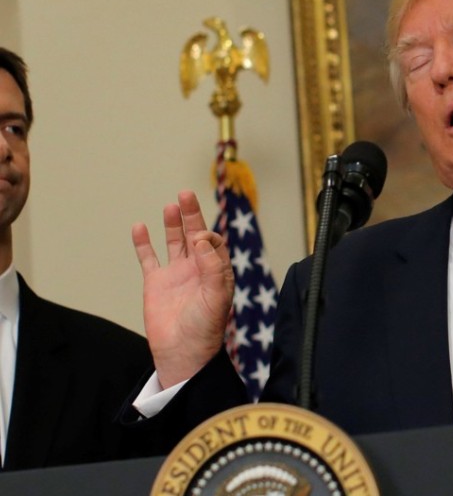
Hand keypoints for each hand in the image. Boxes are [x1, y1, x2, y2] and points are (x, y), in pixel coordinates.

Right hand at [133, 190, 232, 388]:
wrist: (182, 352)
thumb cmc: (205, 328)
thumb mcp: (216, 296)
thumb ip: (212, 266)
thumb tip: (203, 238)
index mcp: (216, 271)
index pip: (214, 242)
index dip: (208, 234)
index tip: (200, 238)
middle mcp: (197, 269)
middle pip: (195, 234)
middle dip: (192, 215)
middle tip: (185, 194)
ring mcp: (176, 274)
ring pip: (174, 242)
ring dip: (173, 223)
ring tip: (171, 205)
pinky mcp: (156, 283)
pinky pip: (148, 258)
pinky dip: (143, 243)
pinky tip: (140, 227)